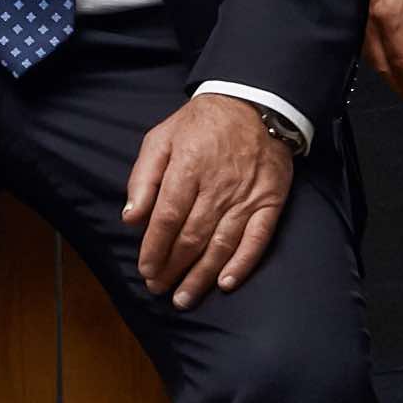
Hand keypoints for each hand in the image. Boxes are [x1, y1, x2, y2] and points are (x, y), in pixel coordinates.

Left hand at [121, 93, 295, 308]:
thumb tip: (131, 218)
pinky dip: (242, 263)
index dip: (155, 248)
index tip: (145, 269)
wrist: (254, 104)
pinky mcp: (270, 202)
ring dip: (201, 276)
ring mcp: (247, 196)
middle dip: (173, 268)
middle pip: (192, 237)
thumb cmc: (200, 124)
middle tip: (159, 288)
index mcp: (188, 168)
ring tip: (184, 298)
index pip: (168, 218)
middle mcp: (218, 186)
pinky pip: (258, 239)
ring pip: (221, 244)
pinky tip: (225, 283)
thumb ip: (143, 178)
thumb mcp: (161, 138)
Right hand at [361, 0, 402, 107]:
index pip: (402, 61)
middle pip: (383, 66)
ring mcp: (357, 21)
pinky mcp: (352, 16)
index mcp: (389, 17)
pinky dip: (377, 62)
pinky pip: (363, 48)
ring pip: (371, 60)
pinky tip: (388, 66)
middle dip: (401, 86)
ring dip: (388, 76)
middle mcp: (368, 23)